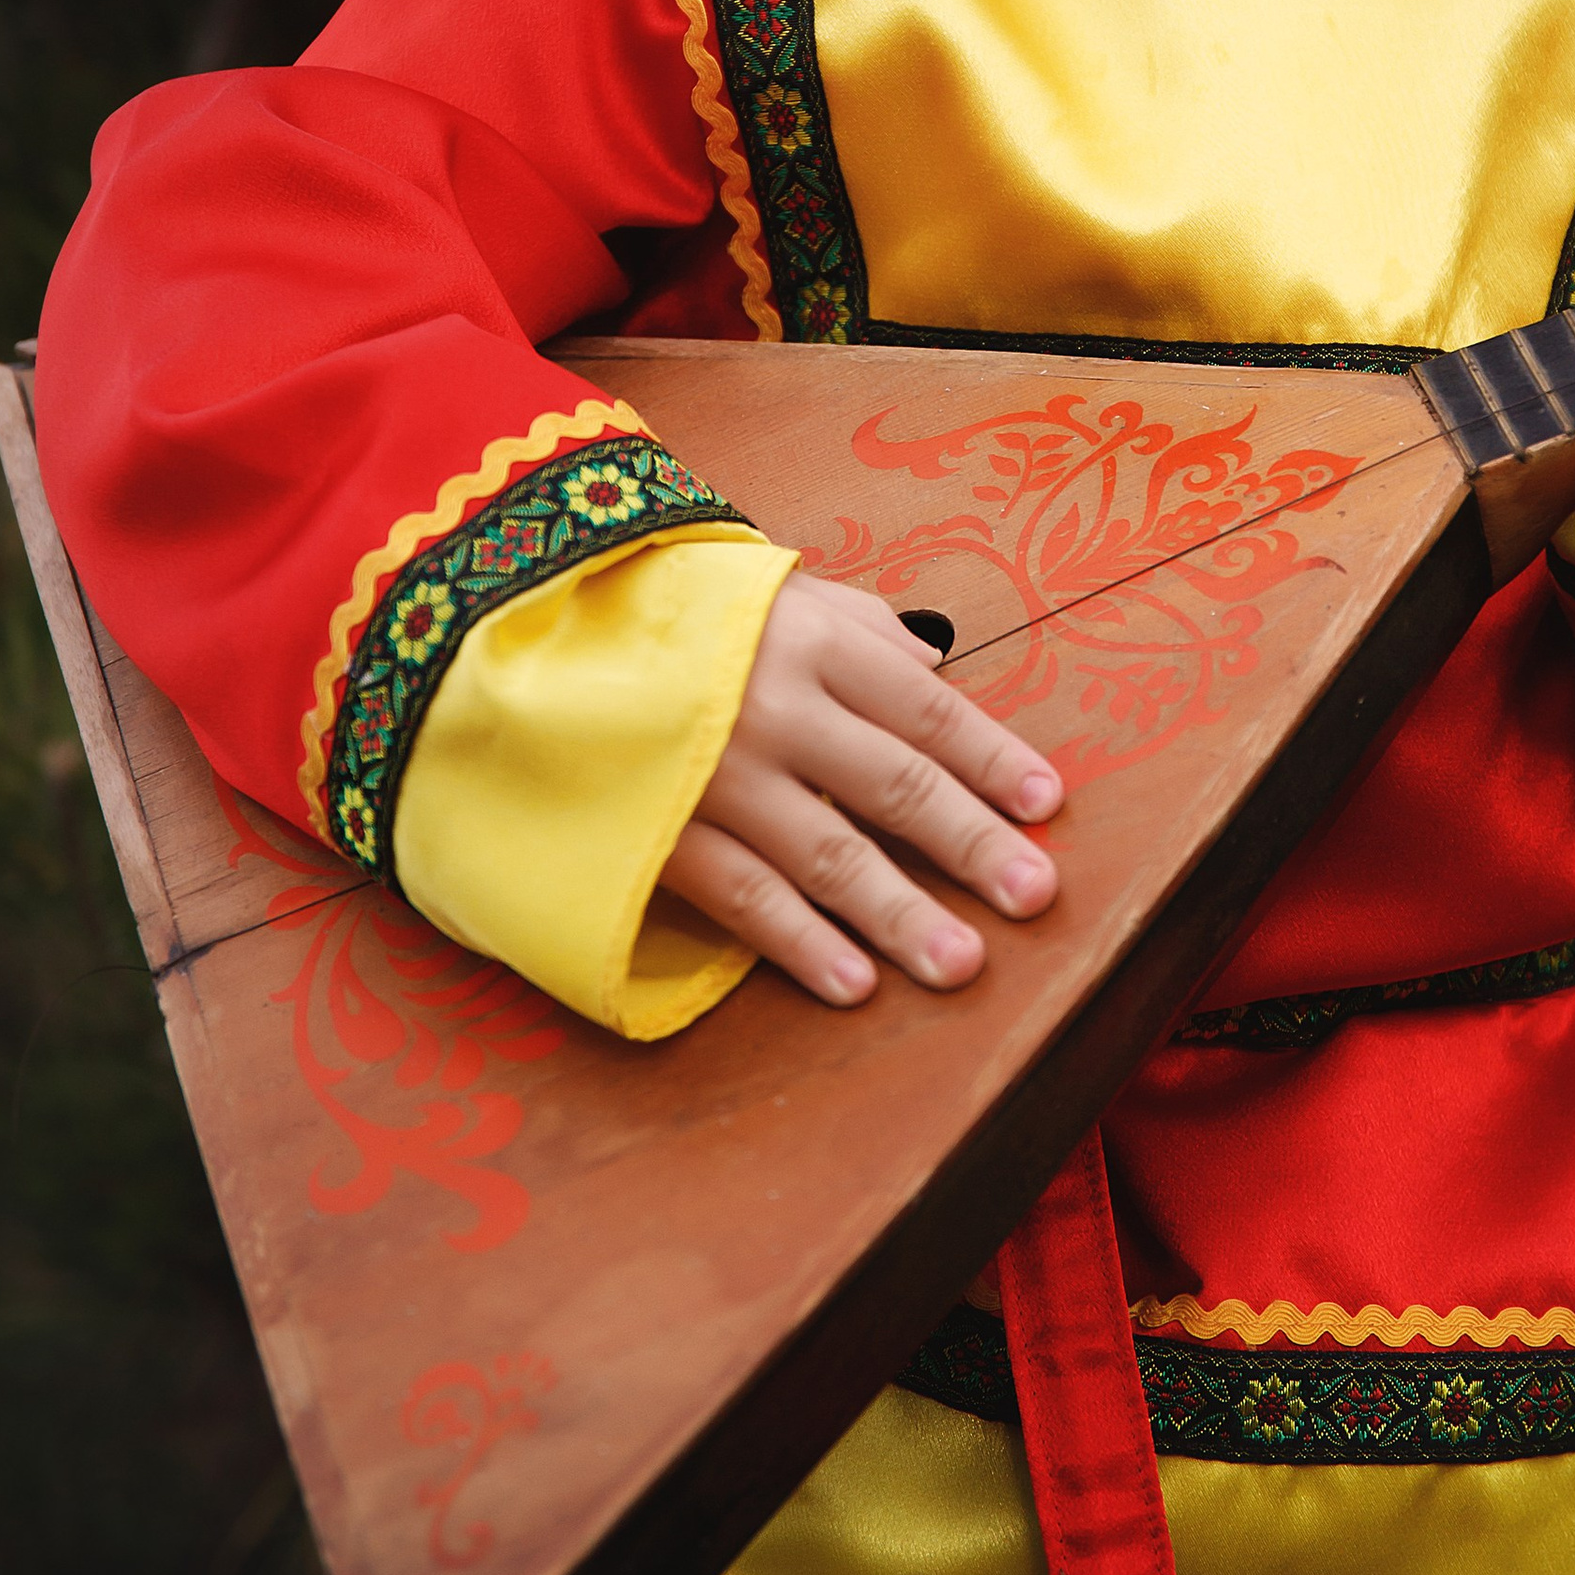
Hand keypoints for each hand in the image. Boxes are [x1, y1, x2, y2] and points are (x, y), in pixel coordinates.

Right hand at [657, 572, 1062, 1005]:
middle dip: (969, 844)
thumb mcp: (776, 591)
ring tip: (961, 964)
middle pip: (892, 784)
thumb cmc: (678, 612)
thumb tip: (938, 676)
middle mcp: (772, 707)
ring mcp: (714, 775)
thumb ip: (863, 633)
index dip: (991, 758)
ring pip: (826, 855)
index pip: (924, 710)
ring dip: (899, 914)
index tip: (1047, 806)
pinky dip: (799, 943)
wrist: (527, 630)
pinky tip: (854, 982)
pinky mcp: (659, 832)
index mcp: (811, 640)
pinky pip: (743, 897)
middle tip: (1034, 894)